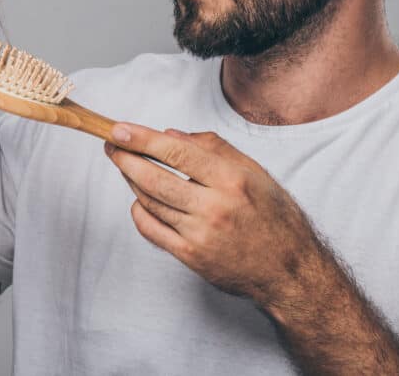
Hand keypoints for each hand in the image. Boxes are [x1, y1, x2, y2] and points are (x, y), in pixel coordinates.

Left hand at [104, 123, 324, 306]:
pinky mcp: (191, 256)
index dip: (142, 139)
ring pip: (150, 202)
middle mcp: (214, 207)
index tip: (119, 130)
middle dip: (125, 159)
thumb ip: (213, 147)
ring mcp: (200, 234)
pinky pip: (152, 230)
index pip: (175, 152)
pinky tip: (138, 200)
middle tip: (111, 146)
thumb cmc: (274, 215)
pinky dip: (139, 212)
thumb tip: (171, 135)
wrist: (288, 268)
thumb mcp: (254, 171)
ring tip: (125, 166)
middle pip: (154, 178)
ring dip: (131, 181)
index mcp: (231, 179)